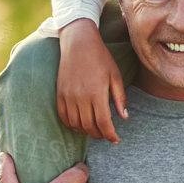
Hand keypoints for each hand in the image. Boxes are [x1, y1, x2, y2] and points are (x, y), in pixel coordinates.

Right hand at [57, 18, 127, 143]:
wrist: (78, 43)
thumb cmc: (100, 58)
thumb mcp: (115, 75)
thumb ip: (119, 98)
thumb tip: (124, 118)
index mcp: (97, 93)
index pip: (104, 123)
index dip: (110, 135)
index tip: (115, 140)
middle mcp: (80, 97)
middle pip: (89, 126)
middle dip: (99, 135)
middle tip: (106, 135)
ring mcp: (68, 96)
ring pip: (75, 124)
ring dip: (85, 131)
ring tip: (94, 130)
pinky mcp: (59, 93)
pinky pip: (63, 116)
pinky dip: (71, 124)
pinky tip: (79, 124)